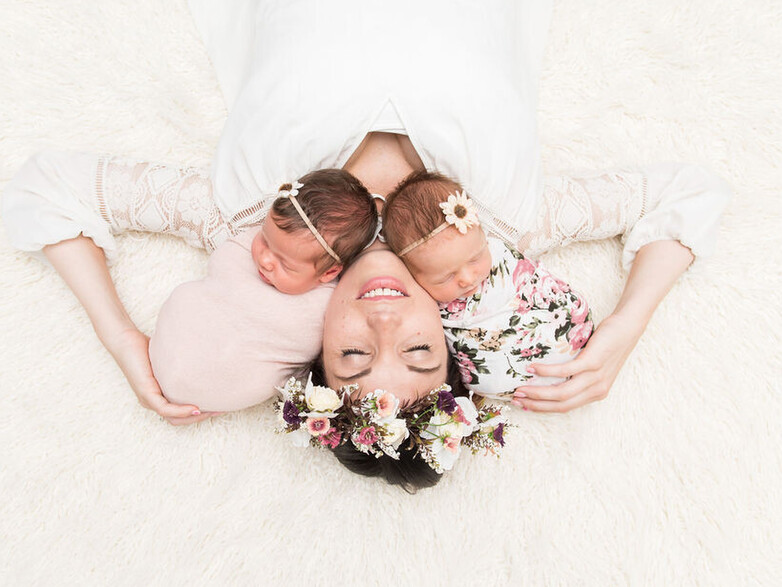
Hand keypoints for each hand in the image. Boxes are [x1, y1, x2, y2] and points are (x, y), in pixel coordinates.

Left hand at [105, 328, 219, 424]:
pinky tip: (196, 408)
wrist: (125, 340)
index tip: (218, 404)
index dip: (199, 414)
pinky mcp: (146, 393)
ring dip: (194, 417)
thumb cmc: (145, 347)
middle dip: (201, 418)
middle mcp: (152, 402)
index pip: (180, 414)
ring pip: (173, 418)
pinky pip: (165, 409)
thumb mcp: (168, 360)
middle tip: (221, 409)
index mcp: (157, 396)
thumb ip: (181, 366)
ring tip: (213, 410)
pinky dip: (181, 411)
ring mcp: (148, 399)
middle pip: (179, 420)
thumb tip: (204, 360)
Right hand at [512, 313, 643, 412]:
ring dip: (538, 392)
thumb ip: (577, 375)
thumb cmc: (608, 345)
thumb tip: (549, 375)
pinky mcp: (593, 362)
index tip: (523, 405)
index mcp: (596, 393)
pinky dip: (546, 372)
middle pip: (561, 404)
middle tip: (516, 399)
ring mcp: (595, 377)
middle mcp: (596, 390)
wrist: (628, 328)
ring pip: (562, 392)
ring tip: (521, 387)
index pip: (565, 407)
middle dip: (536, 404)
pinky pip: (565, 371)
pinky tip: (533, 368)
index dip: (543, 408)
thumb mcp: (594, 366)